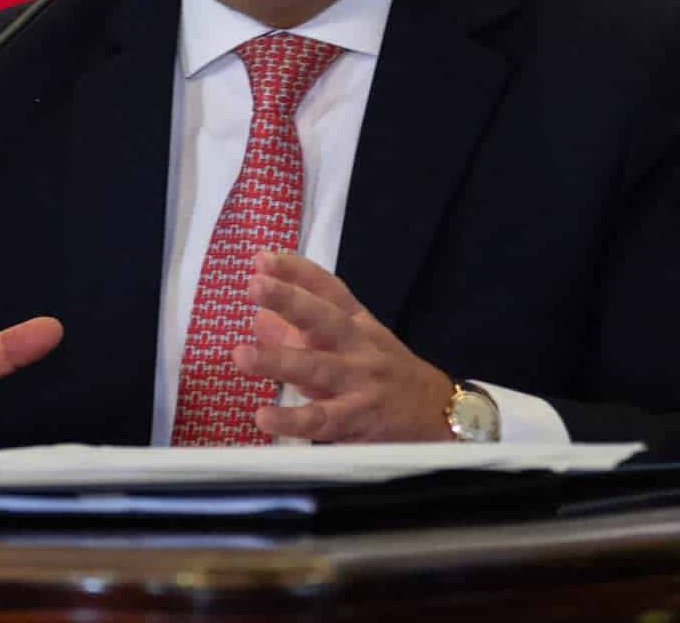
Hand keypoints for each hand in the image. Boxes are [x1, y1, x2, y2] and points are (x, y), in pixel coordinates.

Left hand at [235, 251, 453, 442]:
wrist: (438, 412)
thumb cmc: (384, 371)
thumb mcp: (350, 341)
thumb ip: (301, 329)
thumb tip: (258, 319)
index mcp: (356, 321)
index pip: (326, 288)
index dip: (295, 270)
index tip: (262, 258)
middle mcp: (357, 345)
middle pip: (324, 318)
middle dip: (288, 299)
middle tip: (254, 286)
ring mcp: (359, 381)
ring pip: (317, 368)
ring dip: (278, 361)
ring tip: (241, 355)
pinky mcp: (358, 419)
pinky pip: (322, 419)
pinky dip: (292, 420)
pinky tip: (264, 417)